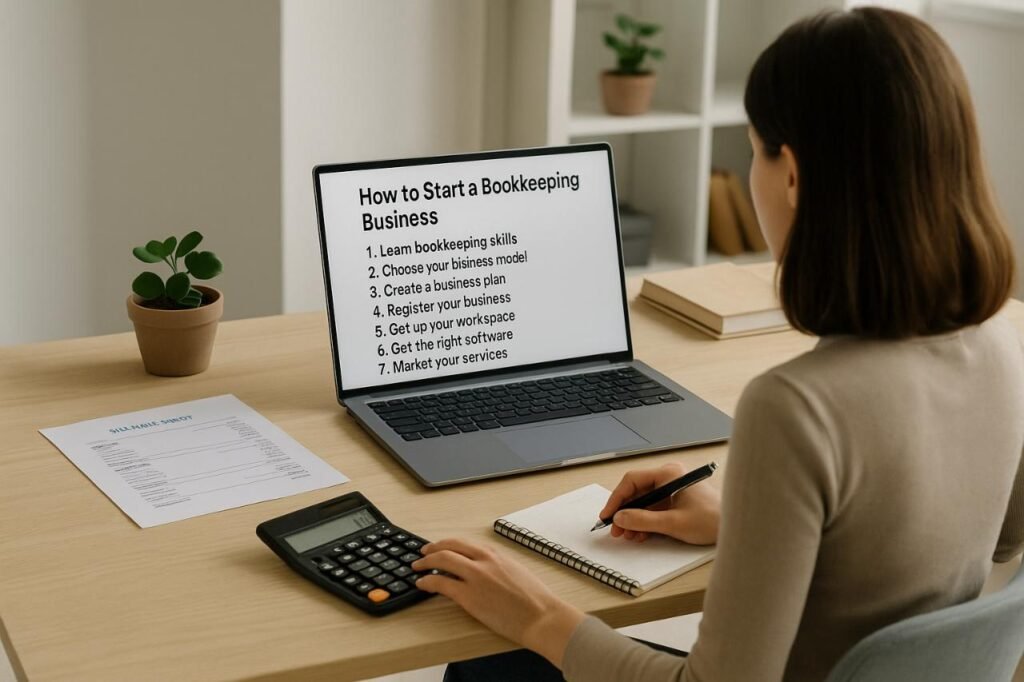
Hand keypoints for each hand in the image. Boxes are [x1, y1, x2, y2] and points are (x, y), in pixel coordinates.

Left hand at [412, 538, 584, 666]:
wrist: (542, 616)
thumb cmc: (535, 599)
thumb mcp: (515, 571)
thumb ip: (497, 566)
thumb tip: (483, 569)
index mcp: (496, 555)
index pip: (464, 543)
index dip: (447, 544)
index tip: (439, 547)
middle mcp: (484, 561)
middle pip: (450, 547)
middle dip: (432, 549)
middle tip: (422, 554)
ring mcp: (476, 577)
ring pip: (442, 561)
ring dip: (426, 563)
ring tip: (417, 567)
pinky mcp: (469, 596)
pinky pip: (441, 584)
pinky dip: (428, 582)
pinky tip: (422, 584)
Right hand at [601, 461, 720, 544]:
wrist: (736, 529)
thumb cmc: (712, 520)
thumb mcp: (673, 523)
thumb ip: (643, 520)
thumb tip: (620, 519)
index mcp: (669, 474)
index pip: (632, 480)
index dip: (617, 499)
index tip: (608, 515)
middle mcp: (669, 477)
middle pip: (637, 491)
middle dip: (625, 512)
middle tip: (616, 530)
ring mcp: (673, 489)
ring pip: (644, 502)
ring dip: (634, 519)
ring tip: (628, 536)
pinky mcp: (677, 501)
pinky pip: (654, 509)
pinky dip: (645, 521)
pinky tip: (640, 534)